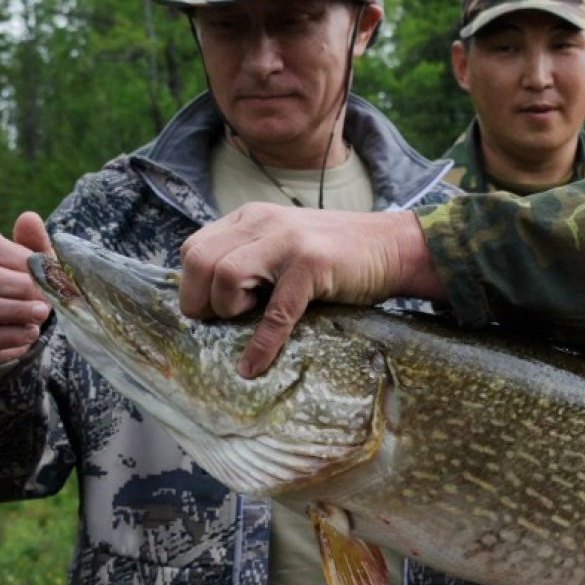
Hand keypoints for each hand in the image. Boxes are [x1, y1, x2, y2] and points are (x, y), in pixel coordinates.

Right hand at [0, 211, 52, 365]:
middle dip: (20, 287)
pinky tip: (30, 332)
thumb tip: (29, 217)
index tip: (44, 272)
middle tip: (46, 298)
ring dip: (16, 310)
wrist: (7, 331)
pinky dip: (10, 335)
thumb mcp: (34, 266)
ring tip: (42, 314)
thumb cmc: (23, 289)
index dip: (19, 259)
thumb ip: (34, 243)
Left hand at [177, 203, 443, 376]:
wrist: (391, 247)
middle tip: (222, 321)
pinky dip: (261, 345)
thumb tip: (208, 300)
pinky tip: (254, 366)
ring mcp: (287, 242)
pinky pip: (274, 313)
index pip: (193, 248)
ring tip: (249, 318)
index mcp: (250, 218)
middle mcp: (262, 222)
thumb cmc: (336, 256)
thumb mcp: (282, 244)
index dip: (192, 284)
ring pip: (225, 277)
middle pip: (199, 261)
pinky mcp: (310, 266)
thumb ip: (249, 258)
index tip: (211, 308)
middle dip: (200, 300)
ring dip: (228, 310)